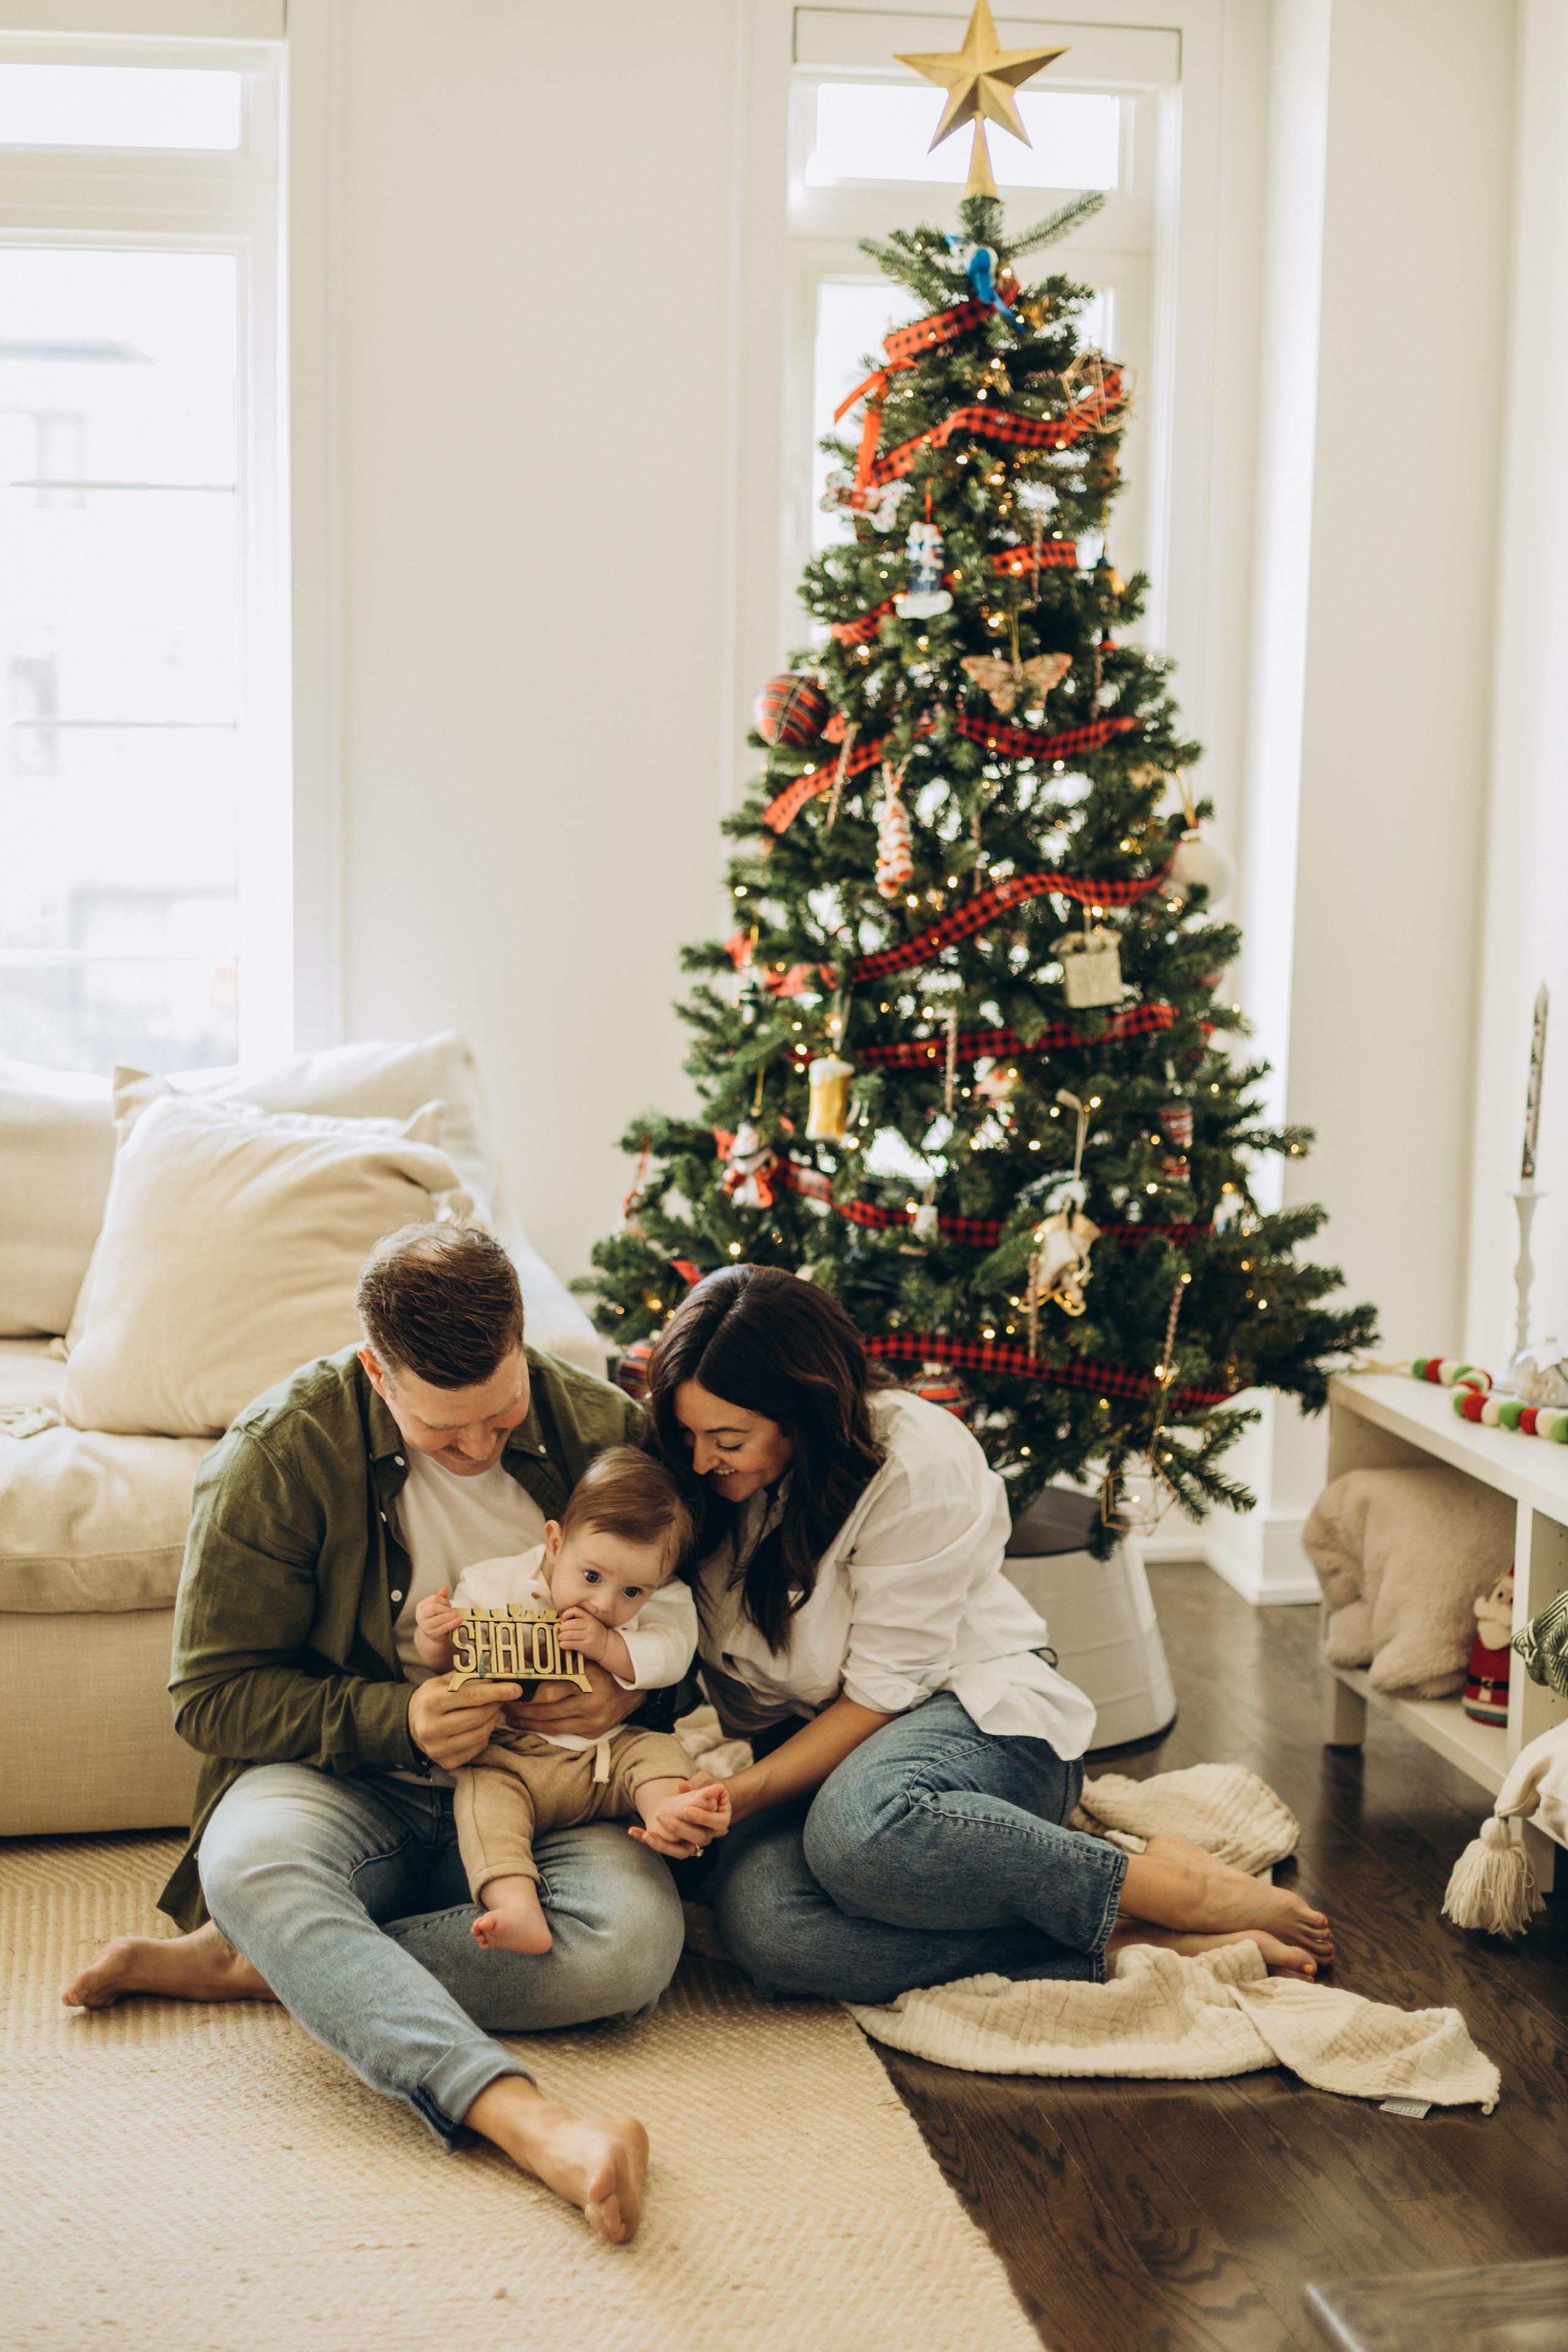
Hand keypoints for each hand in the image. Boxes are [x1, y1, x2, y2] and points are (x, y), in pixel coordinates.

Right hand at [407, 1674, 520, 1770]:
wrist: (410, 1724)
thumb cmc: (432, 1698)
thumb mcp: (445, 1681)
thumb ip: (471, 1677)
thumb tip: (504, 1674)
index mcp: (431, 1701)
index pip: (473, 1696)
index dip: (498, 1692)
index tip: (516, 1688)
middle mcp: (431, 1727)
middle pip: (479, 1716)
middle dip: (497, 1705)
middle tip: (503, 1697)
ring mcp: (437, 1748)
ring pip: (480, 1734)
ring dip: (493, 1720)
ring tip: (493, 1710)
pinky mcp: (446, 1762)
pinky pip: (477, 1748)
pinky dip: (485, 1735)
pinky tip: (482, 1725)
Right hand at [414, 1585, 463, 1637]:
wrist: (434, 1634)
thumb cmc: (436, 1618)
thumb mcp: (437, 1606)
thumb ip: (441, 1597)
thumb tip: (445, 1588)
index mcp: (421, 1607)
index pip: (433, 1599)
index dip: (444, 1600)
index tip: (449, 1604)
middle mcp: (420, 1617)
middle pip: (433, 1608)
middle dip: (446, 1608)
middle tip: (453, 1611)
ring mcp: (426, 1627)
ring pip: (439, 1619)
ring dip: (451, 1616)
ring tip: (457, 1616)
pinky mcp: (433, 1634)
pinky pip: (444, 1628)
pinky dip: (453, 1623)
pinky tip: (459, 1621)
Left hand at [500, 1654, 642, 1740]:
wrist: (633, 1689)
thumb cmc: (602, 1668)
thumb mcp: (580, 1656)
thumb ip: (551, 1655)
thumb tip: (519, 1654)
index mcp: (587, 1677)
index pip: (547, 1688)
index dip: (523, 1690)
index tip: (507, 1687)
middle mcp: (591, 1701)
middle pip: (545, 1708)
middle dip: (520, 1708)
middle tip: (503, 1703)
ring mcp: (593, 1719)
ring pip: (550, 1724)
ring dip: (526, 1721)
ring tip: (510, 1715)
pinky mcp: (593, 1731)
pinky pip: (560, 1732)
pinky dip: (541, 1728)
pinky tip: (528, 1723)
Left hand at [555, 1606, 609, 1662]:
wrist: (608, 1647)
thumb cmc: (596, 1635)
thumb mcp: (592, 1623)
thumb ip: (580, 1621)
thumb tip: (562, 1622)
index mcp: (591, 1618)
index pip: (575, 1610)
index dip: (566, 1614)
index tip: (563, 1620)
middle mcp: (591, 1626)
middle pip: (570, 1624)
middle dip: (562, 1628)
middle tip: (561, 1632)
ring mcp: (589, 1636)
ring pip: (569, 1634)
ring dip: (561, 1636)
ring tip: (561, 1638)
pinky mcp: (587, 1646)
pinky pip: (571, 1644)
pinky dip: (563, 1644)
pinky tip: (563, 1645)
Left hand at [630, 1781, 730, 1860]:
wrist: (699, 1800)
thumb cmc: (705, 1787)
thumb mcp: (704, 1781)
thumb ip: (697, 1784)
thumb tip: (683, 1786)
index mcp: (721, 1819)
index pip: (717, 1822)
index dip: (702, 1817)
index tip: (686, 1809)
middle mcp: (709, 1835)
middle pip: (698, 1838)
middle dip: (679, 1828)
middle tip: (661, 1816)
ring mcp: (694, 1844)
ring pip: (681, 1851)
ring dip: (662, 1844)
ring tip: (646, 1834)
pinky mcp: (680, 1847)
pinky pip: (667, 1849)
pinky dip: (650, 1841)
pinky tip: (633, 1831)